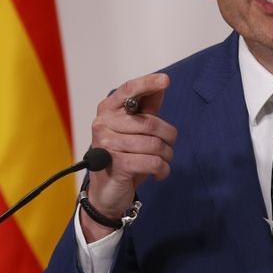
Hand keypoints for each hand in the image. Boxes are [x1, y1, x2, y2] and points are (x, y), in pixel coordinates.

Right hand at [82, 73, 176, 241]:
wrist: (106, 192)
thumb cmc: (122, 156)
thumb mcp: (134, 130)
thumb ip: (146, 108)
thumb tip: (161, 83)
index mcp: (107, 110)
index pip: (128, 91)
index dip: (147, 84)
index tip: (165, 80)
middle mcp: (103, 124)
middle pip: (150, 123)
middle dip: (168, 136)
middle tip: (168, 146)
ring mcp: (108, 144)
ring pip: (154, 144)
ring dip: (166, 155)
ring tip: (163, 161)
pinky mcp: (116, 165)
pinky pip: (152, 162)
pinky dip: (162, 169)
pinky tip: (159, 173)